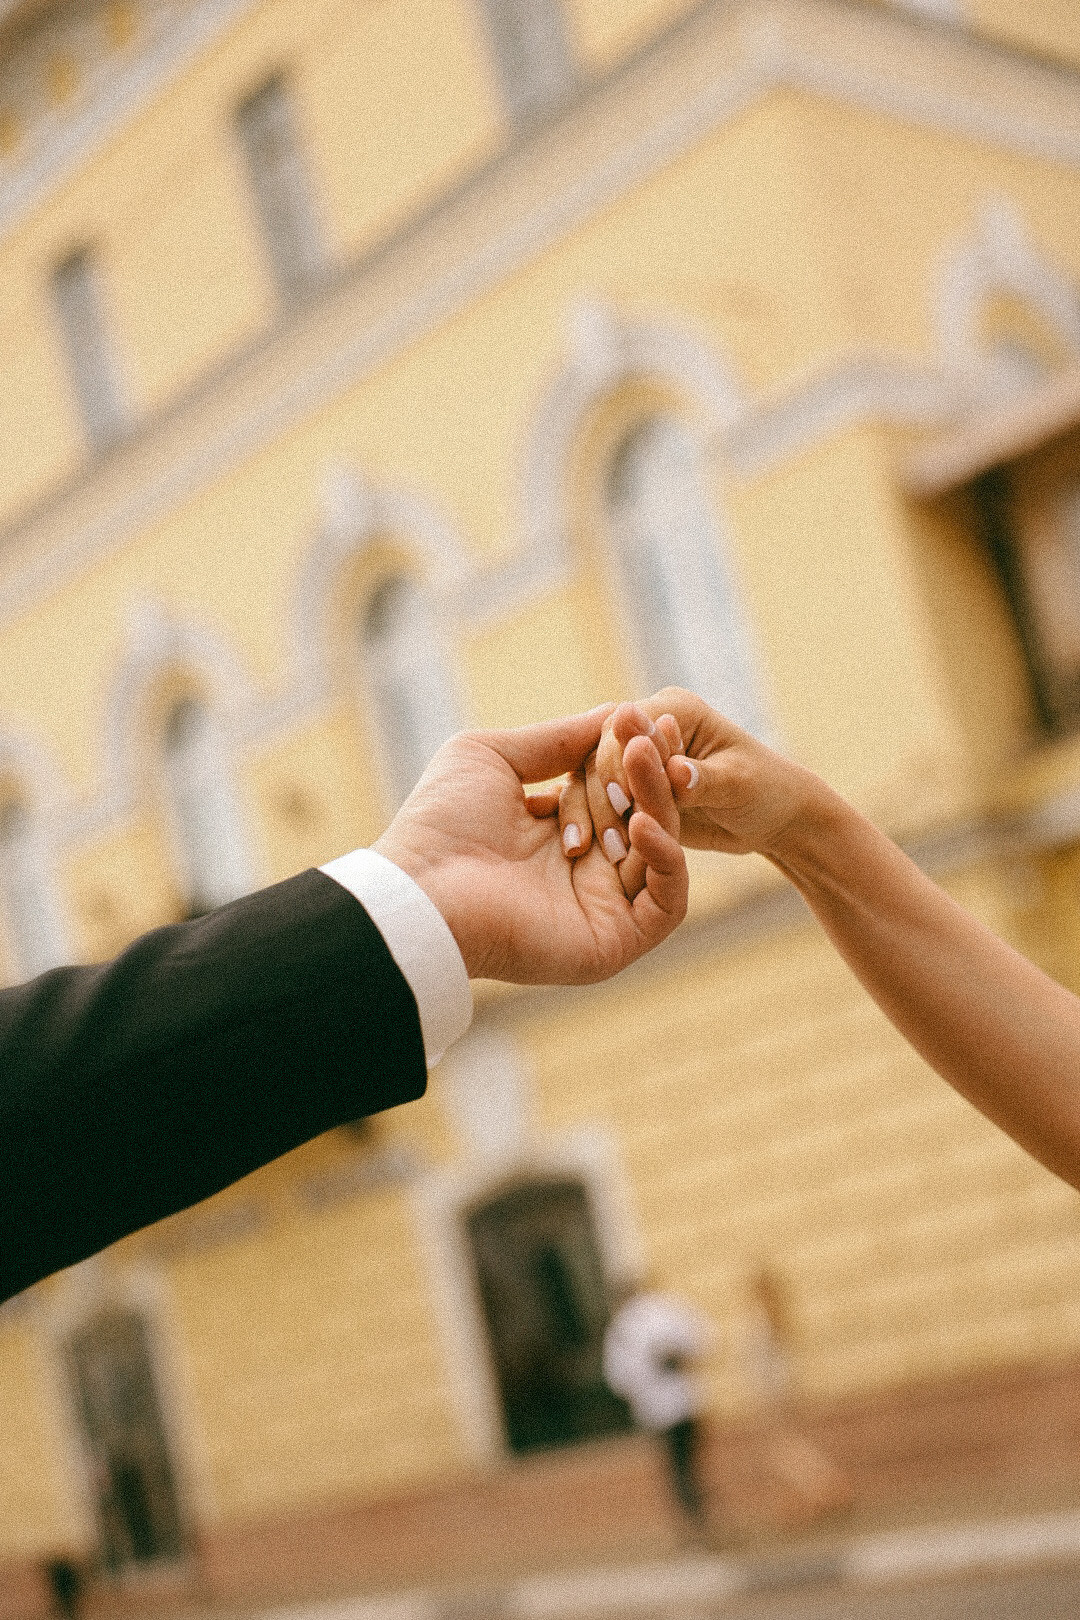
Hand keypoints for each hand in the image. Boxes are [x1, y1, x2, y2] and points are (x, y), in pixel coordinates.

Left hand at [374, 707, 687, 984]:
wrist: (423, 893)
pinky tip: (642, 823)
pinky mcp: (615, 942)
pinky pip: (667, 903)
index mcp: (557, 832)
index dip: (631, 753)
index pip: (615, 789)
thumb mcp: (492, 757)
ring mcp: (603, 907)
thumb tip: (614, 711)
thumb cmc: (441, 824)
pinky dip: (666, 859)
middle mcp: (584, 870)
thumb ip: (555, 739)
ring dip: (657, 800)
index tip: (642, 715)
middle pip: (643, 814)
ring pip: (660, 849)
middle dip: (649, 770)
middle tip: (653, 732)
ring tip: (641, 758)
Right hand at [593, 687, 825, 859]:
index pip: (626, 728)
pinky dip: (595, 825)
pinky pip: (599, 804)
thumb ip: (703, 778)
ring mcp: (635, 760)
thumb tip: (674, 771)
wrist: (770, 818)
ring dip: (592, 813)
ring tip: (601, 852)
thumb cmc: (764, 791)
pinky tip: (593, 854)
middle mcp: (648, 727)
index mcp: (675, 710)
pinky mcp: (630, 790)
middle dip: (601, 793)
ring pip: (590, 779)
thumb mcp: (738, 785)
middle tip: (612, 837)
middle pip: (599, 752)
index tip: (622, 801)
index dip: (617, 763)